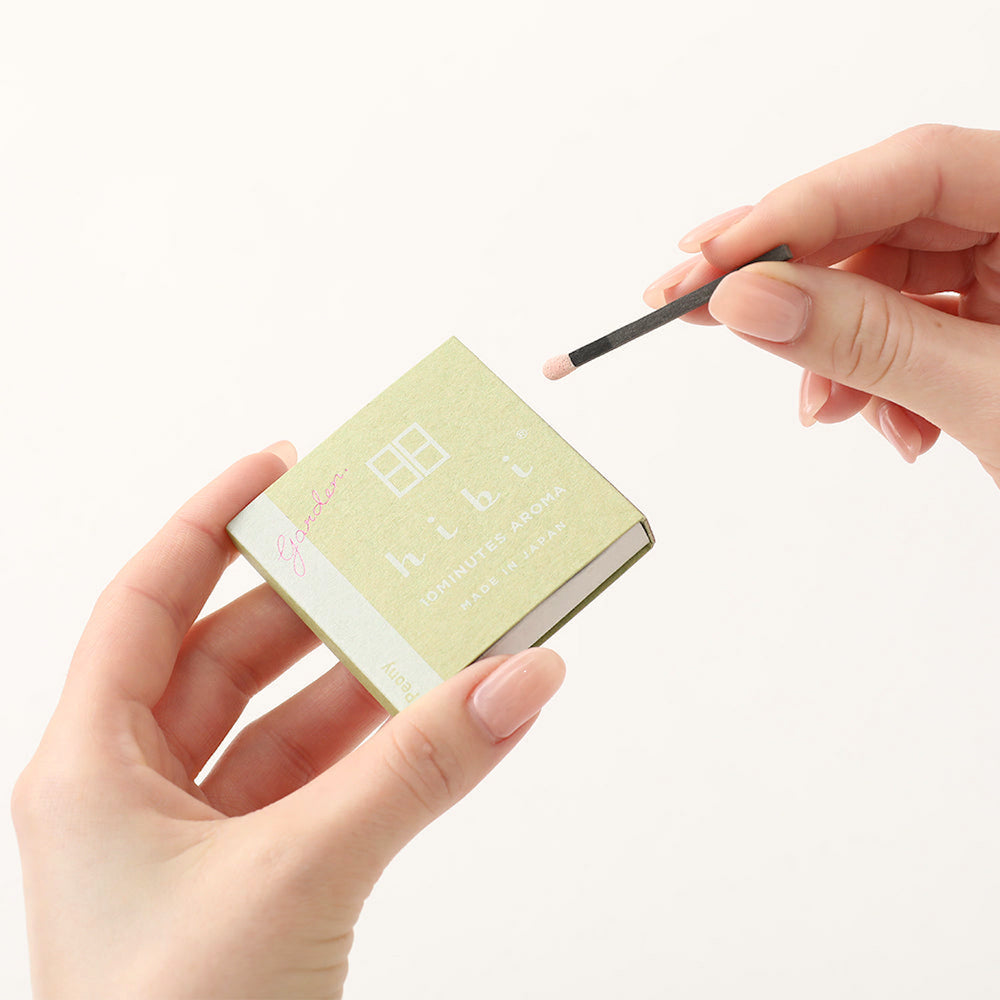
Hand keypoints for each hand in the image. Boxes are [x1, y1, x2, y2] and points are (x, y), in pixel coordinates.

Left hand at [11, 445, 564, 999]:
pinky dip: (381, 748)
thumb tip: (519, 675)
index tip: (281, 467)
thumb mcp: (299, 873)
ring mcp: (201, 837)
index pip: (147, 600)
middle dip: (313, 601)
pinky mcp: (260, 878)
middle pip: (229, 654)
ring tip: (437, 624)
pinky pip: (324, 783)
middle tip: (386, 547)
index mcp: (88, 767)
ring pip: (288, 722)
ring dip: (364, 679)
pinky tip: (437, 716)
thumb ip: (419, 768)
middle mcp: (136, 789)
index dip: (211, 522)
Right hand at [643, 124, 999, 483]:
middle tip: (694, 304)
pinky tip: (878, 421)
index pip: (914, 170)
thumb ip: (866, 341)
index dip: (801, 208)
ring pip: (883, 283)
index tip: (712, 260)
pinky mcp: (992, 322)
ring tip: (823, 410)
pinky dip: (871, 377)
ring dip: (833, 349)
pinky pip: (904, 328)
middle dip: (794, 280)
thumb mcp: (988, 398)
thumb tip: (747, 300)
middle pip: (885, 222)